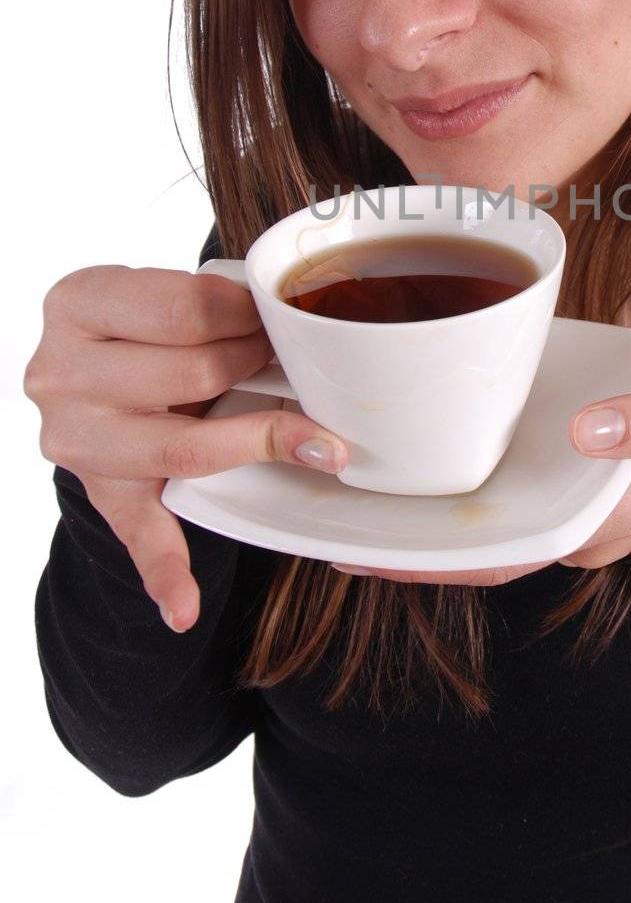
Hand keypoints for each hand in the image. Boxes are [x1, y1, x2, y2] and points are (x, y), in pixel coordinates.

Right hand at [23, 265, 353, 632]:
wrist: (95, 378)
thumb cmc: (143, 330)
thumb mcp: (154, 296)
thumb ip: (208, 303)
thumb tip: (293, 317)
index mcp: (77, 303)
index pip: (184, 309)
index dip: (247, 315)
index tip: (279, 318)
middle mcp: (61, 374)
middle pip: (195, 373)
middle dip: (257, 364)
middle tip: (286, 361)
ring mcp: (77, 441)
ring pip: (187, 445)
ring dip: (256, 439)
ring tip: (297, 429)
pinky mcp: (102, 495)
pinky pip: (140, 537)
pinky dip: (167, 576)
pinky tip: (185, 607)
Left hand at [331, 358, 630, 585]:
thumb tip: (588, 431)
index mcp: (597, 522)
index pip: (504, 556)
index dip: (437, 562)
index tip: (377, 560)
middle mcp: (566, 524)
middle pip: (473, 551)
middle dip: (406, 552)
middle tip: (329, 539)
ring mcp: (556, 504)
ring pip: (476, 524)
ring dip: (418, 521)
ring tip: (344, 508)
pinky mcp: (552, 477)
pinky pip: (491, 493)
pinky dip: (447, 486)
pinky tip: (404, 466)